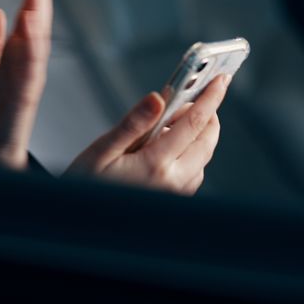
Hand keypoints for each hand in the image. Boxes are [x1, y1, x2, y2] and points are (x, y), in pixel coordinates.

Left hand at [0, 0, 57, 170]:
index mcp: (19, 55)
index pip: (31, 12)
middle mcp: (27, 63)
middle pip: (38, 18)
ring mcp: (27, 79)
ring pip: (37, 38)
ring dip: (39, 9)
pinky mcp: (23, 97)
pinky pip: (29, 67)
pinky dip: (31, 44)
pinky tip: (27, 23)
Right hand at [65, 74, 228, 195]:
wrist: (82, 224)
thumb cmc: (86, 185)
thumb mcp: (102, 149)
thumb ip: (134, 123)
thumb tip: (158, 99)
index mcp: (155, 165)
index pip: (194, 123)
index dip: (210, 98)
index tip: (221, 79)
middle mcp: (173, 182)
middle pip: (207, 141)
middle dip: (210, 114)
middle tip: (199, 94)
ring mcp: (176, 194)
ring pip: (203, 157)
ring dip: (199, 135)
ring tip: (176, 119)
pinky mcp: (174, 200)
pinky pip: (194, 172)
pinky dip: (192, 153)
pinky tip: (171, 145)